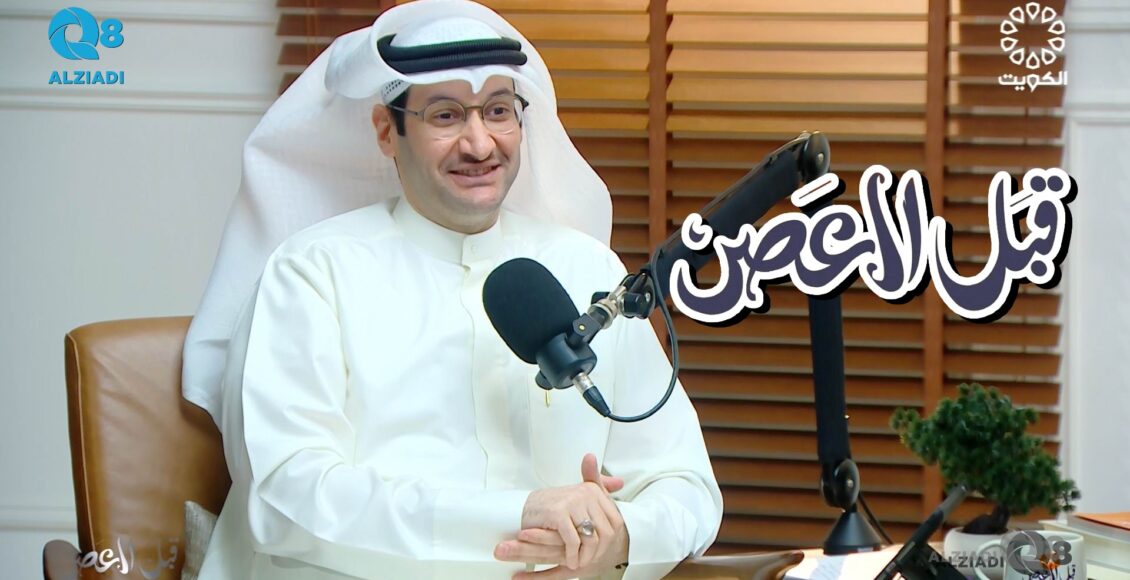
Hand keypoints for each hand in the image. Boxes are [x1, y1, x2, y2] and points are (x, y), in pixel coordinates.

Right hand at [495, 454, 627, 574]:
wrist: (526, 508)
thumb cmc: (554, 505)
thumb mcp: (580, 494)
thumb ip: (600, 486)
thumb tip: (619, 482)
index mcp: (592, 489)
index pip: (615, 521)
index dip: (610, 540)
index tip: (601, 550)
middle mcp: (584, 493)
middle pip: (605, 531)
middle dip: (598, 551)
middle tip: (590, 560)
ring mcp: (571, 502)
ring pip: (590, 538)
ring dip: (585, 555)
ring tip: (580, 562)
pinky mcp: (558, 514)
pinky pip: (573, 541)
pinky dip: (572, 555)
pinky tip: (570, 560)